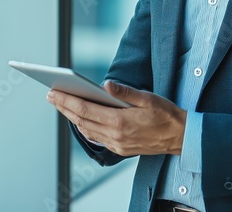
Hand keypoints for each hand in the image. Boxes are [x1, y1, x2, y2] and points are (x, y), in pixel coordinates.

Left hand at [46, 81, 186, 156]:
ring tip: (60, 104)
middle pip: (81, 120)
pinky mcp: (120, 148)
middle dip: (64, 107)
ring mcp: (117, 144)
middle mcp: (115, 136)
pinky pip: (96, 137)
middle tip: (50, 95)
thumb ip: (125, 92)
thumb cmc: (166, 115)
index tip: (53, 92)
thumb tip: (105, 84)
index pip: (85, 110)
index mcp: (120, 122)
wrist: (181, 137)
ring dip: (71, 117)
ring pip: (87, 130)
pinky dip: (84, 126)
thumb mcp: (148, 98)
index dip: (66, 101)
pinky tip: (79, 118)